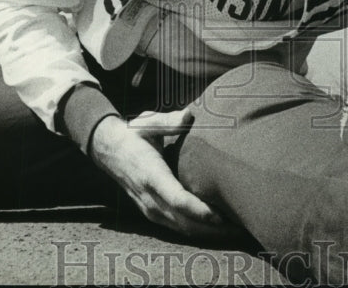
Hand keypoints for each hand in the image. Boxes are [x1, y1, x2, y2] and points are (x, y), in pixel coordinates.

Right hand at [89, 108, 227, 238]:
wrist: (108, 150)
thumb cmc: (133, 134)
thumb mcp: (148, 122)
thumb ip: (169, 121)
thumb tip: (189, 114)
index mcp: (151, 174)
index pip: (177, 199)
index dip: (199, 210)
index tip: (220, 215)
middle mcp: (149, 197)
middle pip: (183, 221)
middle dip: (211, 228)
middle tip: (240, 227)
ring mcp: (149, 209)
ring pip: (180, 229)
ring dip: (207, 233)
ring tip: (234, 231)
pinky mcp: (151, 213)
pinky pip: (176, 228)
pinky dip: (196, 231)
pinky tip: (216, 230)